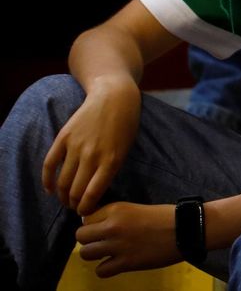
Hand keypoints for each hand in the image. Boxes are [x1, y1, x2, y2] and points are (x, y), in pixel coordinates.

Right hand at [41, 80, 141, 214]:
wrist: (114, 96)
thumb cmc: (125, 124)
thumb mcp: (126, 149)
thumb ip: (111, 170)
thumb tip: (96, 192)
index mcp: (111, 161)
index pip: (92, 195)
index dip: (86, 208)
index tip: (85, 212)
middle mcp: (92, 155)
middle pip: (75, 191)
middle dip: (74, 204)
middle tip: (75, 207)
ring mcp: (75, 146)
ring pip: (62, 181)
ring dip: (62, 195)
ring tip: (65, 200)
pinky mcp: (63, 137)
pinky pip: (49, 164)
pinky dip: (47, 181)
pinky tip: (50, 189)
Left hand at [77, 202, 181, 276]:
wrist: (186, 228)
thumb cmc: (165, 216)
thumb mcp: (136, 208)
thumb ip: (116, 216)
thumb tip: (98, 226)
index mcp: (116, 209)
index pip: (86, 217)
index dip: (93, 223)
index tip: (102, 227)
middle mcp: (112, 226)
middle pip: (80, 236)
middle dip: (89, 239)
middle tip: (102, 241)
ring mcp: (118, 246)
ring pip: (86, 253)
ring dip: (95, 254)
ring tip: (108, 253)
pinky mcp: (126, 263)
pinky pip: (101, 271)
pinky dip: (106, 269)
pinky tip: (116, 264)